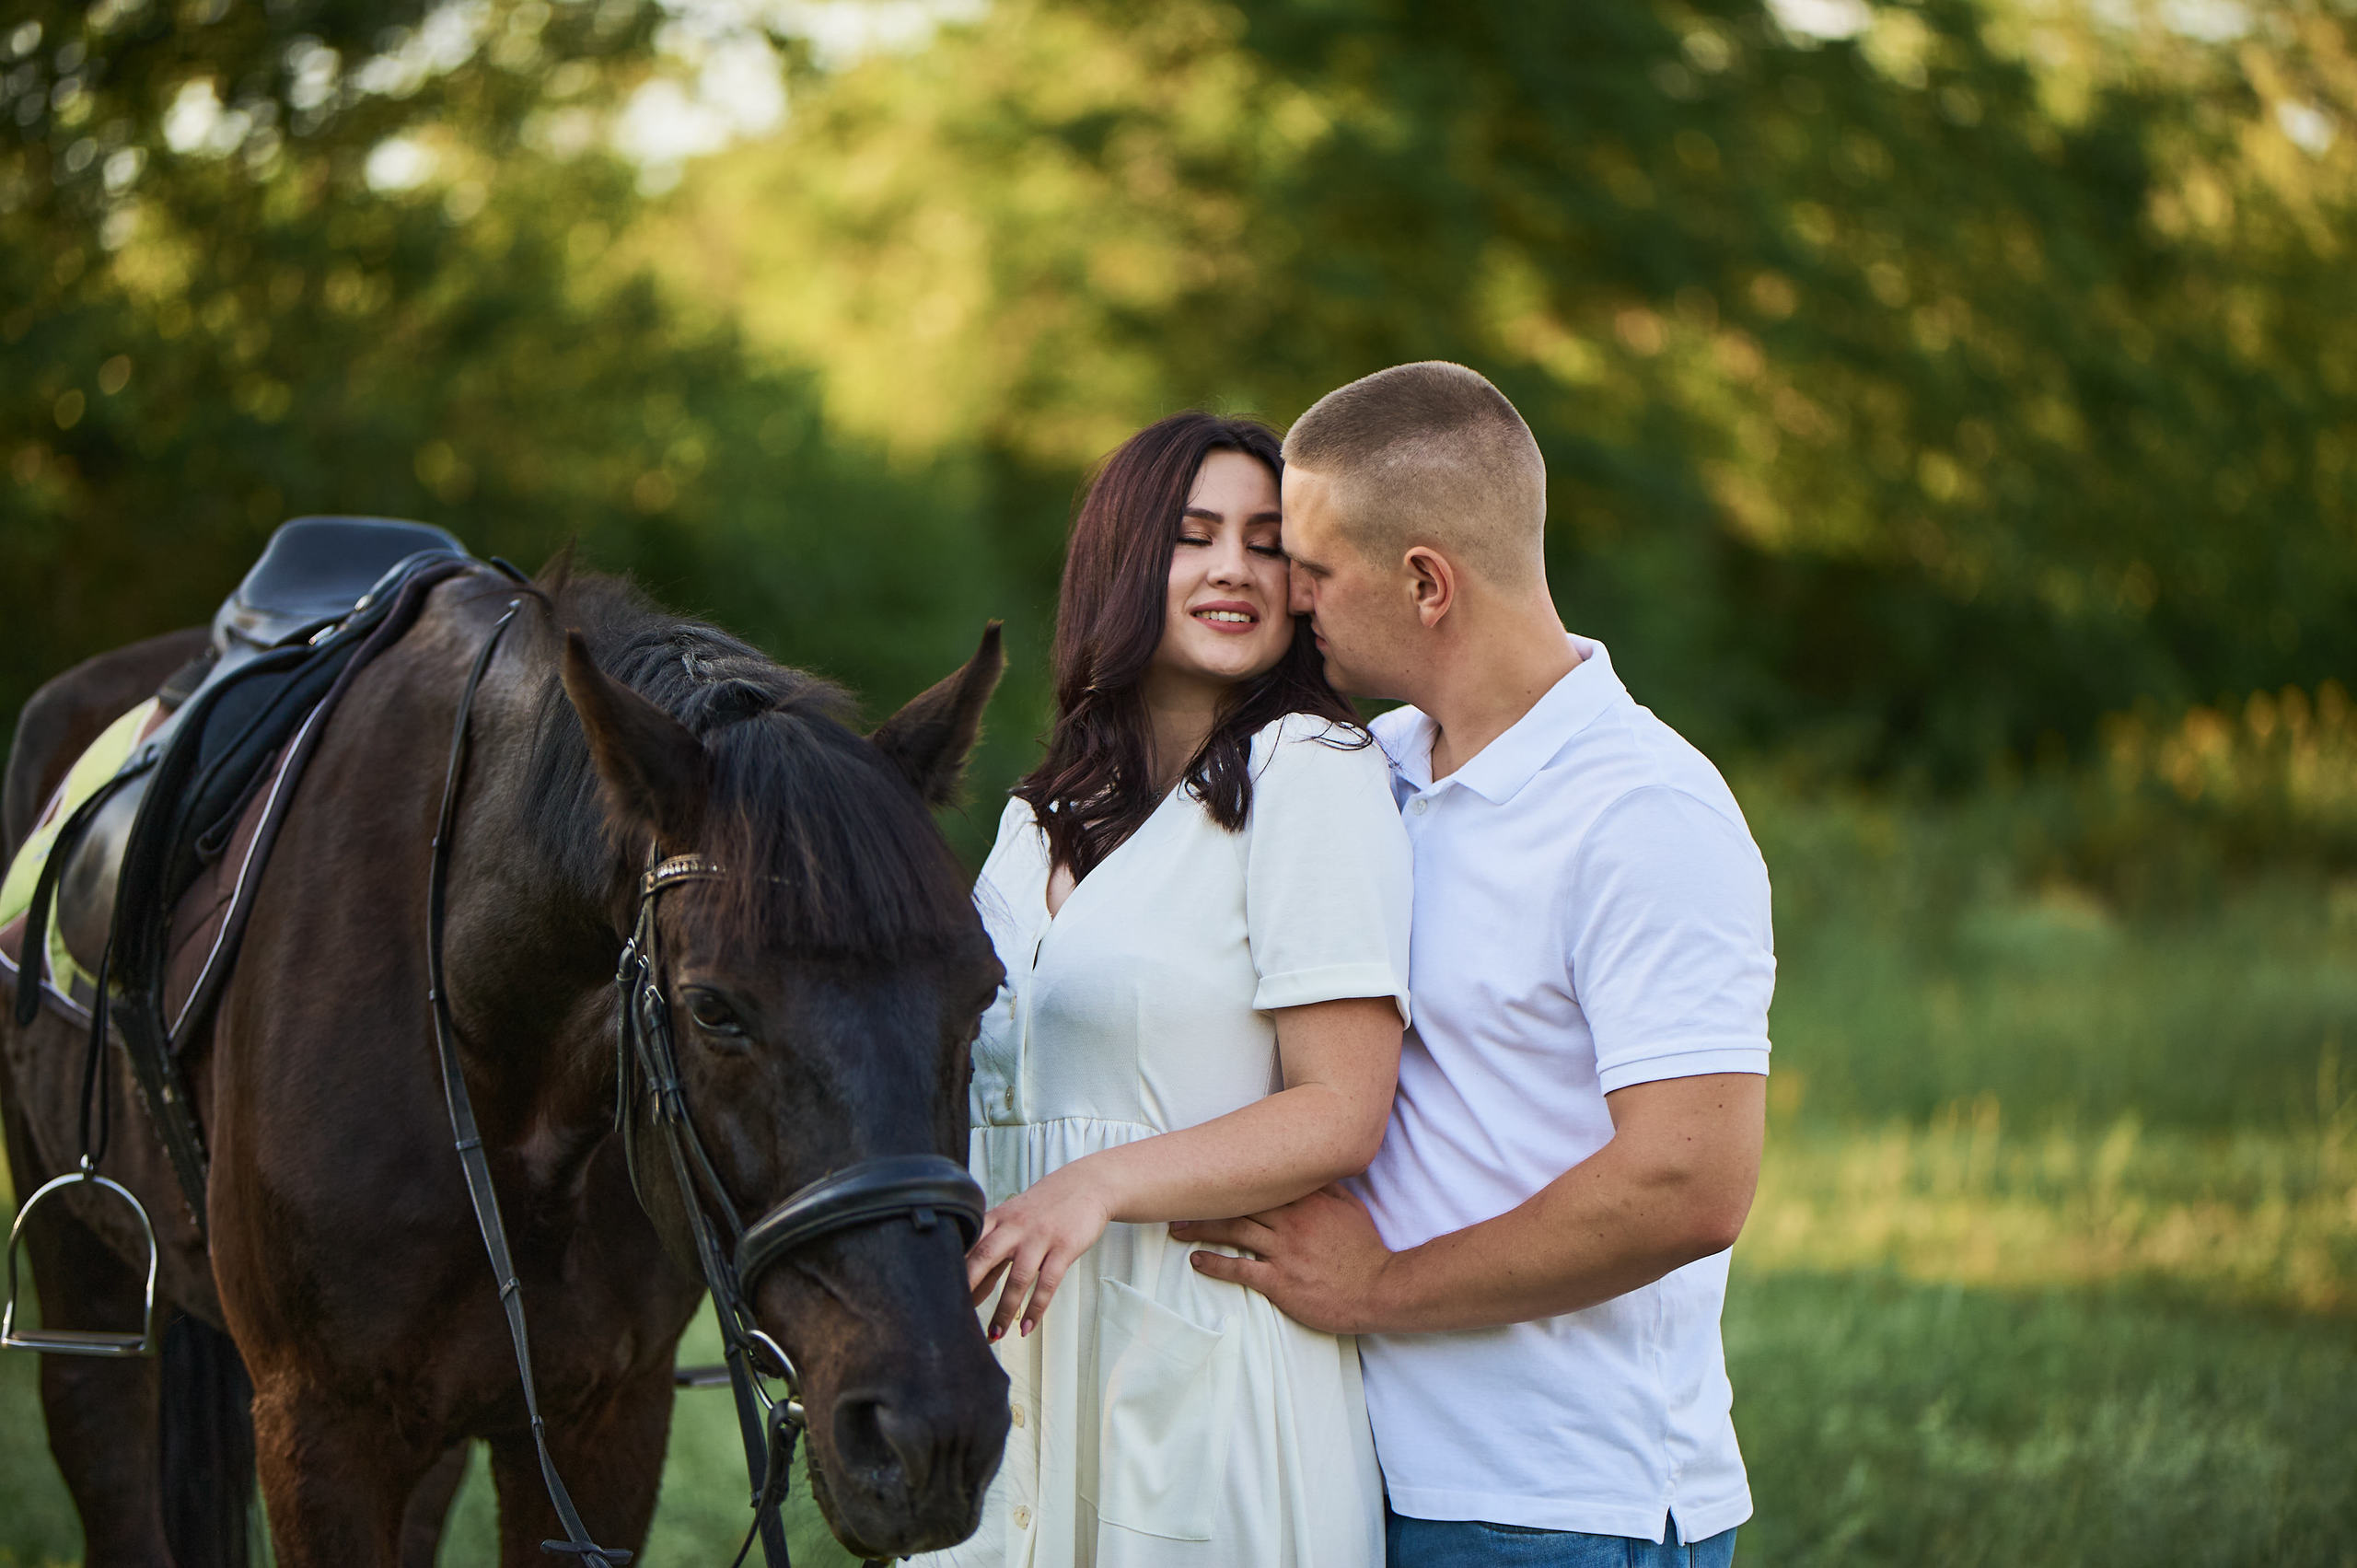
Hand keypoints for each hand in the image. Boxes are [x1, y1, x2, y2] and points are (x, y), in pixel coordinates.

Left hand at [966, 1161, 1114, 1340]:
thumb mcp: (1015, 1218)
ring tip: (995, 1334)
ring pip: (1018, 1279)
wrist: (1088, 1184)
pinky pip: (1047, 1283)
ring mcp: (1040, 1237)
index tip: (941, 1294)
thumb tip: (971, 1285)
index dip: (953, 1269)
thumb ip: (994, 1247)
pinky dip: (1036, 1308)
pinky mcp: (1064, 1247)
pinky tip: (1027, 1327)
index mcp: (998, 1218)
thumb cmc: (1046, 1206)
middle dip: (968, 1287)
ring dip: (1004, 1310)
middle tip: (955, 1316)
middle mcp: (1016, 1227)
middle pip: (985, 1257)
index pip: (969, 1244)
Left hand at [1174, 1184, 1394, 1334]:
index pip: (1260, 1179)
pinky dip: (1214, 1264)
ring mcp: (1284, 1252)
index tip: (1206, 1171)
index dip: (1230, 1175)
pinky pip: (1239, 1269)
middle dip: (1206, 1199)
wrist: (1380, 1288)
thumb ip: (1324, 1187)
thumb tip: (1305, 1168)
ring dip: (1200, 1229)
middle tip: (1177, 1199)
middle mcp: (1290, 1221)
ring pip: (1233, 1232)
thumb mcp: (1350, 1207)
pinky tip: (1196, 1261)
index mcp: (1306, 1200)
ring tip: (1176, 1227)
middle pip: (1238, 1202)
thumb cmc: (1364, 1249)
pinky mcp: (1280, 1282)